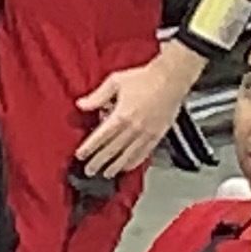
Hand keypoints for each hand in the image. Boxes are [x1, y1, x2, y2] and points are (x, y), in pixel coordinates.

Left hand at [76, 45, 202, 183]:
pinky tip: (128, 167)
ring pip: (128, 155)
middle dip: (99, 161)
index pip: (101, 136)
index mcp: (121, 115)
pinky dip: (134, 162)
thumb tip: (81, 105)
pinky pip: (144, 153)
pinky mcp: (157, 136)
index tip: (80, 156)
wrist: (170, 80)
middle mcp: (134, 128)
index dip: (89, 148)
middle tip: (89, 171)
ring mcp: (147, 134)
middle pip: (113, 149)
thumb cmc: (142, 78)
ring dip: (116, 166)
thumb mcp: (114, 82)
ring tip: (106, 173)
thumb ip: (97, 96)